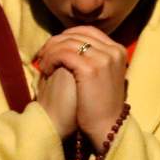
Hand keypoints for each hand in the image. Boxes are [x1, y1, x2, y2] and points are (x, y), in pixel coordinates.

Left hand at [36, 27, 127, 146]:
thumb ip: (94, 59)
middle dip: (56, 42)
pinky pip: (63, 54)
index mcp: (117, 51)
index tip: (53, 47)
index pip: (88, 32)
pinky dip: (51, 59)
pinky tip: (46, 70)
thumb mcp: (103, 76)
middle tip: (42, 53)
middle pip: (76, 35)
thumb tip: (72, 46)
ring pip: (67, 43)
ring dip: (50, 51)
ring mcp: (104, 58)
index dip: (67, 36)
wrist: (107, 127)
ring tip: (42, 63)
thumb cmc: (100, 105)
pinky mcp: (90, 68)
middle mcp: (113, 51)